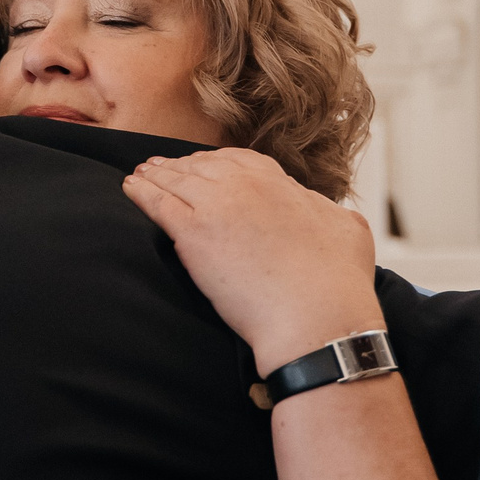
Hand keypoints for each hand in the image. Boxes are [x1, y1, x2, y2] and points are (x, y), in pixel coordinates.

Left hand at [124, 149, 381, 373]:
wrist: (317, 317)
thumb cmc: (338, 283)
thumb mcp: (349, 229)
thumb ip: (326, 210)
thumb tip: (318, 207)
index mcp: (279, 183)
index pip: (239, 162)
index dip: (218, 164)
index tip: (206, 167)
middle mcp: (245, 185)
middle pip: (203, 167)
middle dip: (183, 166)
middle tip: (164, 168)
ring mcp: (216, 205)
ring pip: (177, 182)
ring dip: (157, 175)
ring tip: (141, 175)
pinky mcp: (193, 234)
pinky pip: (158, 204)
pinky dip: (141, 193)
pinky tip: (130, 188)